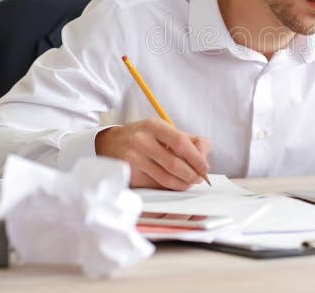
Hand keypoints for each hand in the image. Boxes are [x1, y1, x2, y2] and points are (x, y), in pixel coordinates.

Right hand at [95, 119, 210, 189]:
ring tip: (188, 183)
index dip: (196, 158)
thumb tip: (204, 156)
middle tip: (198, 179)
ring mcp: (133, 158)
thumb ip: (186, 139)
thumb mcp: (162, 129)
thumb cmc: (143, 136)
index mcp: (154, 126)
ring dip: (181, 184)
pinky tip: (173, 185)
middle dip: (191, 174)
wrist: (109, 143)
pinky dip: (168, 188)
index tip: (204, 167)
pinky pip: (154, 185)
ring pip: (165, 178)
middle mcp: (142, 140)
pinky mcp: (129, 173)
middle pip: (174, 163)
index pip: (181, 142)